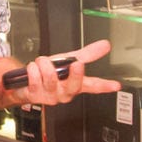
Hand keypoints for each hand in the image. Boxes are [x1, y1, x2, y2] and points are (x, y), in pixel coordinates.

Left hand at [3, 39, 119, 107]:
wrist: (25, 84)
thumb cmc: (48, 74)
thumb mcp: (67, 60)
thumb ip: (87, 54)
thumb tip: (105, 45)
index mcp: (75, 84)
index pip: (93, 85)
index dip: (105, 85)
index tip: (116, 85)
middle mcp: (65, 93)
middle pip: (74, 85)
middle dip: (75, 74)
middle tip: (75, 64)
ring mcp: (51, 96)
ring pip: (51, 77)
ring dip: (44, 64)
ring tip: (41, 62)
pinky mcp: (36, 95)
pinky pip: (35, 78)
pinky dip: (33, 69)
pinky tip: (32, 70)